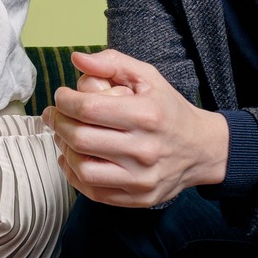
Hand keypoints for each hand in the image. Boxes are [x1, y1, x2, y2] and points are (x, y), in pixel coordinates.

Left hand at [41, 49, 228, 206]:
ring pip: (83, 168)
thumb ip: (112, 63)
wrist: (202, 149)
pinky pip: (93, 191)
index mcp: (146, 115)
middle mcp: (145, 149)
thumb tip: (77, 59)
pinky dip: (74, 174)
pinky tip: (72, 158)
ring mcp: (142, 178)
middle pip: (81, 138)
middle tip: (55, 115)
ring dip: (64, 150)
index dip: (65, 100)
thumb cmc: (168, 110)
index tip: (61, 96)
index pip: (88, 108)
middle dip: (59, 123)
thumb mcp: (148, 77)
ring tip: (63, 136)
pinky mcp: (139, 198)